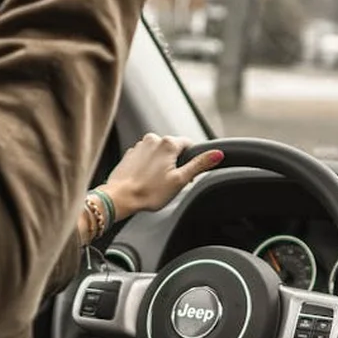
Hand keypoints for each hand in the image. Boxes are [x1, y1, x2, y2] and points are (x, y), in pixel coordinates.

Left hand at [98, 134, 222, 220]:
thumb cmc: (149, 192)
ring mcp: (139, 146)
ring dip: (161, 165)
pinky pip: (145, 158)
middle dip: (175, 163)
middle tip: (170, 182)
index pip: (189, 144)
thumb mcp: (180, 180)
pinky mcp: (130, 154)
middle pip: (173, 149)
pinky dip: (148, 167)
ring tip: (155, 183)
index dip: (190, 161)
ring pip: (159, 153)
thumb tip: (218, 153)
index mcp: (168, 143)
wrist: (119, 198)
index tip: (184, 175)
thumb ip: (200, 164)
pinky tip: (145, 180)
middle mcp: (153, 139)